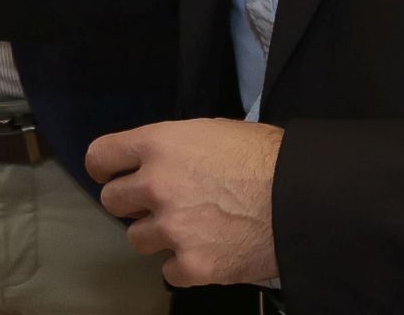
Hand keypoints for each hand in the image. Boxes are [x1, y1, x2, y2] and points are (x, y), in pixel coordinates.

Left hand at [87, 119, 283, 287]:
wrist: (303, 196)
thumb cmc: (265, 157)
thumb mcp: (210, 132)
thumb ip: (173, 148)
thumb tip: (156, 164)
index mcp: (159, 144)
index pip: (100, 156)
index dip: (104, 168)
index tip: (110, 175)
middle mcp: (156, 185)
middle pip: (111, 201)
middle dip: (132, 203)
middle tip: (158, 204)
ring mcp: (172, 228)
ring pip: (137, 239)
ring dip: (158, 235)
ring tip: (191, 227)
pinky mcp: (192, 265)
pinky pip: (168, 271)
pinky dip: (184, 265)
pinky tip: (208, 250)